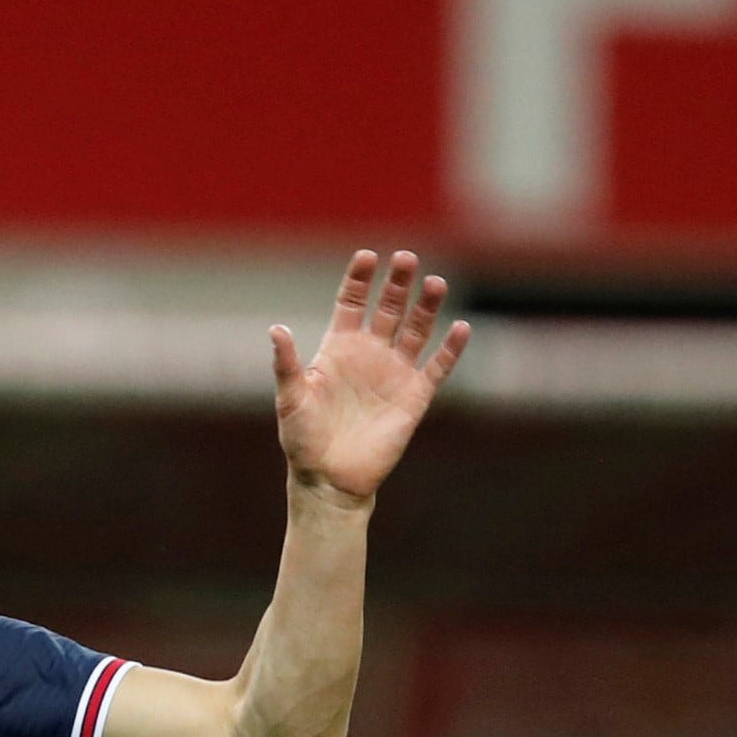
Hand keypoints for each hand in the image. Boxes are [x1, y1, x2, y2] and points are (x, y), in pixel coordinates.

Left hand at [271, 249, 468, 501]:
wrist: (328, 480)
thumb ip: (286, 364)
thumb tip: (275, 329)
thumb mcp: (290, 400)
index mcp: (338, 348)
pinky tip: (460, 327)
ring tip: (435, 282)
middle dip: (398, 283)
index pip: (352, 302)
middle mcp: (370, 354)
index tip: (367, 256)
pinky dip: (450, 348)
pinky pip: (437, 367)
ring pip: (416, 329)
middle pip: (389, 308)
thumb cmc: (302, 441)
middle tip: (406, 258)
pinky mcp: (414, 396)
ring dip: (427, 306)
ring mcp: (394, 372)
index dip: (360, 279)